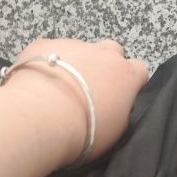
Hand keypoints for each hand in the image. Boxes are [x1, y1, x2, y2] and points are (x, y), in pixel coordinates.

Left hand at [0, 38, 149, 168]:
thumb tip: (116, 108)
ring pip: (79, 51)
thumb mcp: (116, 131)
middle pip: (112, 52)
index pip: (139, 71)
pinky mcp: (44, 45)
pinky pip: (48, 51)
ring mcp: (74, 45)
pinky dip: (45, 64)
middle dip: (105, 66)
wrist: (41, 117)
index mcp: (126, 75)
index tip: (120, 97)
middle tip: (90, 90)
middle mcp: (104, 54)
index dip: (131, 83)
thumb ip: (121, 113)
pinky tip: (36, 84)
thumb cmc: (84, 130)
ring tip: (58, 91)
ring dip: (73, 66)